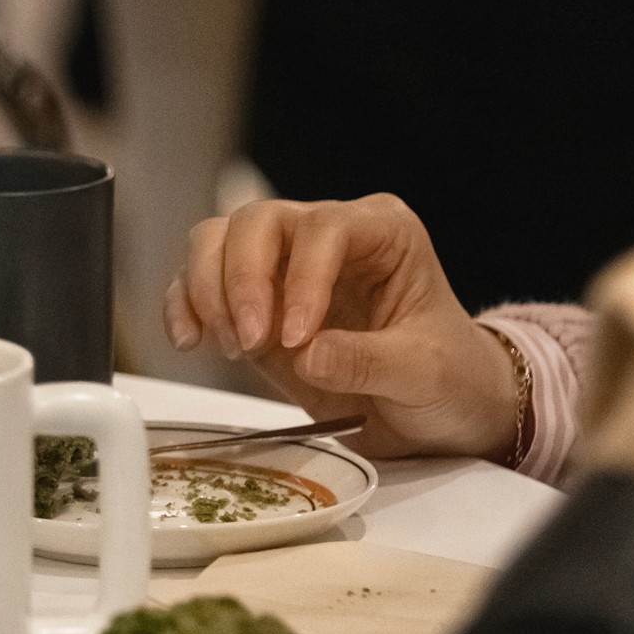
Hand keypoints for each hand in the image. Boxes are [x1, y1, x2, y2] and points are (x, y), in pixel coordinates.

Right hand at [165, 196, 521, 460]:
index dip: (301, 277)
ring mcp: (283, 264)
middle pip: (257, 222)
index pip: (324, 228)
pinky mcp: (252, 300)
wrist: (435, 411)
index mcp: (382, 232)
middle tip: (252, 343)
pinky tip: (190, 341)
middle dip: (242, 280)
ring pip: (217, 240)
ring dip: (209, 291)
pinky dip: (184, 307)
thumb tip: (306, 354)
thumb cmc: (449, 378)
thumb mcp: (426, 374)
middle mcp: (326, 235)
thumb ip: (370, 361)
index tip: (296, 338)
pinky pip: (199, 282)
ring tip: (235, 347)